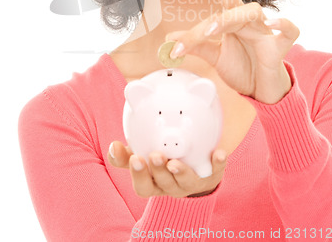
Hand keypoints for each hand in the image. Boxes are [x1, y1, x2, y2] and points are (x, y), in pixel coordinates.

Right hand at [107, 141, 225, 197]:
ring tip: (175, 162)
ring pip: (186, 182)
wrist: (193, 165)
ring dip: (181, 172)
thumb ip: (125, 154)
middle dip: (158, 171)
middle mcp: (172, 186)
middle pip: (163, 184)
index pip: (142, 186)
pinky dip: (217, 162)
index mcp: (153, 183)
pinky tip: (218, 152)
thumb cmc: (161, 160)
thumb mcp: (141, 157)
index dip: (138, 174)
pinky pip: (215, 170)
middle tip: (155, 156)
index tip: (135, 157)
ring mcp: (192, 182)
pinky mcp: (211, 174)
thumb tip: (113, 146)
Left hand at [166, 0, 299, 103]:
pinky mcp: (280, 48)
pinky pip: (290, 30)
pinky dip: (284, 24)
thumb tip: (171, 38)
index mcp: (232, 18)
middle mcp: (247, 19)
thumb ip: (197, 45)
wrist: (263, 91)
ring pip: (252, 11)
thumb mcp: (215, 56)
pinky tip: (273, 23)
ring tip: (211, 30)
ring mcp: (264, 31)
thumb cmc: (243, 67)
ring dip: (230, 18)